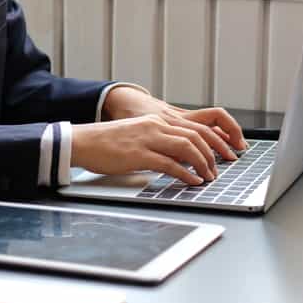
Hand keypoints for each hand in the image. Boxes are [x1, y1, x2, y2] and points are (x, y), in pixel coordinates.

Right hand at [72, 114, 225, 185]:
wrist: (82, 142)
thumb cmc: (107, 144)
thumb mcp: (138, 137)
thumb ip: (158, 144)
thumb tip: (179, 160)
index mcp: (156, 121)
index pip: (194, 128)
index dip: (212, 142)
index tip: (220, 155)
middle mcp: (155, 126)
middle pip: (196, 137)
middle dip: (213, 154)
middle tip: (218, 169)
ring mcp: (148, 139)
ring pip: (187, 148)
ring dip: (203, 164)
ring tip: (208, 176)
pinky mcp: (139, 155)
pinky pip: (170, 164)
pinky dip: (186, 174)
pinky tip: (193, 181)